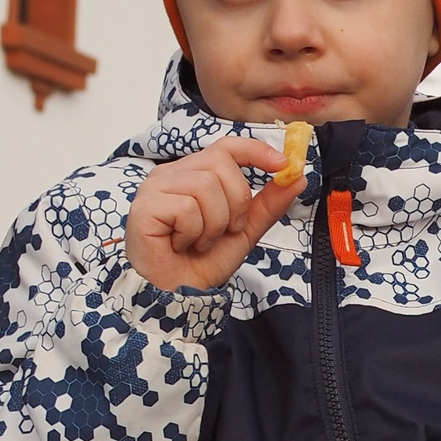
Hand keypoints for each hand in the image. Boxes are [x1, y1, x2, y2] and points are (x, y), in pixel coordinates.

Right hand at [127, 137, 302, 291]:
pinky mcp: (144, 207)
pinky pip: (186, 207)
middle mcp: (171, 174)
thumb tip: (296, 177)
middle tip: (226, 229)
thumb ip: (269, 203)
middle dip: (236, 203)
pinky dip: (195, 232)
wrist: (180, 293)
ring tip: (201, 240)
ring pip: (205, 186)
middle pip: (220, 163)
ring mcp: (154, 188)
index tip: (283, 165)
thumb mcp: (246, 229)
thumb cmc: (204, 260)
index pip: (226, 147)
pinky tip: (182, 244)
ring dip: (215, 223)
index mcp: (193, 173)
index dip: (256, 151)